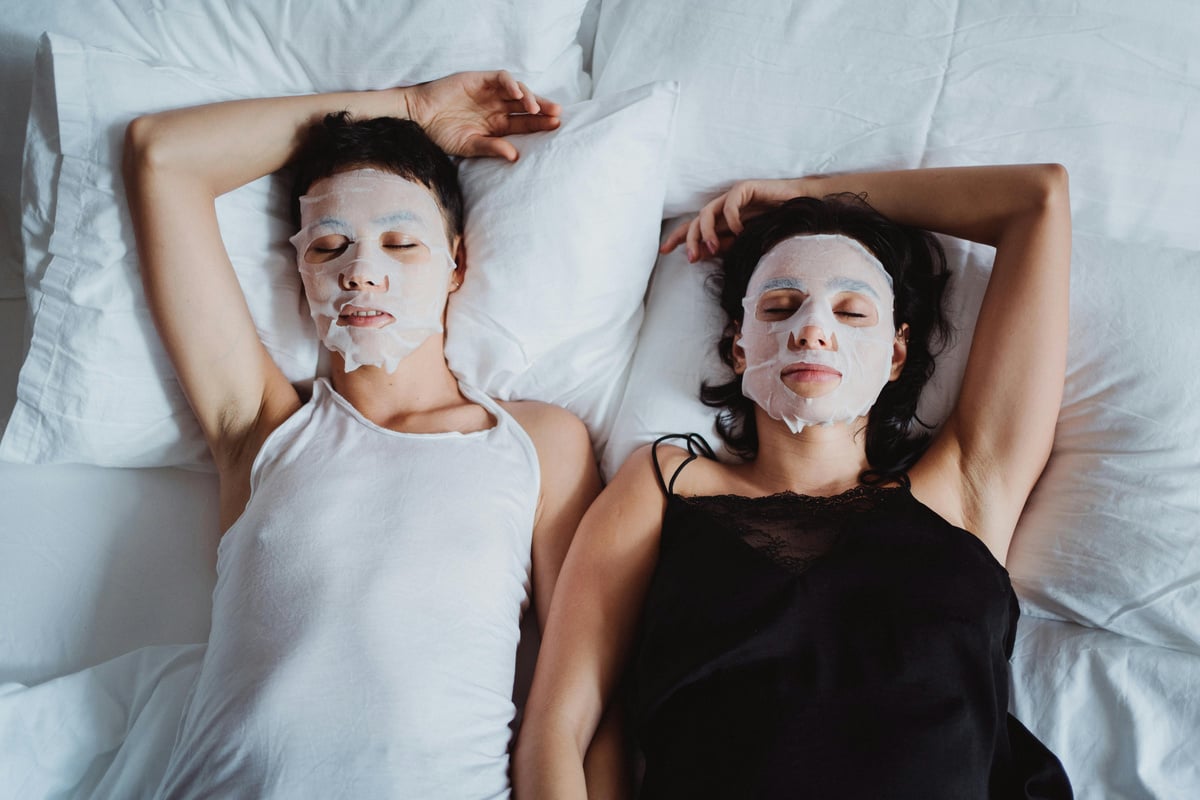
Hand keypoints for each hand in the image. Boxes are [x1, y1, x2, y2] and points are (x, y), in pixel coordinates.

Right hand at [403, 70, 561, 160]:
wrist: (419, 117)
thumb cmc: (442, 134)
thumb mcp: (469, 145)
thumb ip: (491, 148)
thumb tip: (515, 156)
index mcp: (498, 124)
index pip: (525, 122)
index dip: (541, 124)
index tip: (556, 128)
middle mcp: (497, 107)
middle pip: (527, 106)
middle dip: (543, 109)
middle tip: (558, 115)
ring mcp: (489, 92)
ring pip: (517, 90)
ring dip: (530, 97)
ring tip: (538, 109)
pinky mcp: (479, 79)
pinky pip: (500, 78)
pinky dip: (510, 83)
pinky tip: (517, 94)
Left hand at [661, 178, 810, 261]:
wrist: (800, 207)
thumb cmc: (776, 224)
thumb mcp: (745, 241)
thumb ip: (724, 245)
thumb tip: (701, 254)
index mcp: (722, 220)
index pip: (694, 228)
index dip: (678, 238)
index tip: (663, 251)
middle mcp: (723, 208)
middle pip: (696, 221)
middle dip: (689, 240)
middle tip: (692, 259)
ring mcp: (733, 197)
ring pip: (707, 212)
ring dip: (707, 232)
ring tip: (713, 249)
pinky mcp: (746, 188)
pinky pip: (731, 203)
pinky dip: (732, 219)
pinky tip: (740, 231)